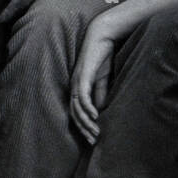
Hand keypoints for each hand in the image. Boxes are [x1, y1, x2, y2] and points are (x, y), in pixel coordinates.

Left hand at [70, 12, 121, 143]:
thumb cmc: (103, 57)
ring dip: (86, 122)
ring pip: (77, 108)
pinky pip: (83, 96)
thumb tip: (102, 111)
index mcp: (77, 88)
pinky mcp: (83, 76)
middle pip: (74, 114)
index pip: (77, 113)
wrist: (104, 36)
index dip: (84, 127)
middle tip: (94, 142)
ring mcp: (76, 81)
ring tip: (96, 133)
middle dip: (84, 129)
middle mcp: (73, 87)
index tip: (94, 138)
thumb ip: (101, 94)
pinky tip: (96, 117)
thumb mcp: (104, 80)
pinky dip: (88, 108)